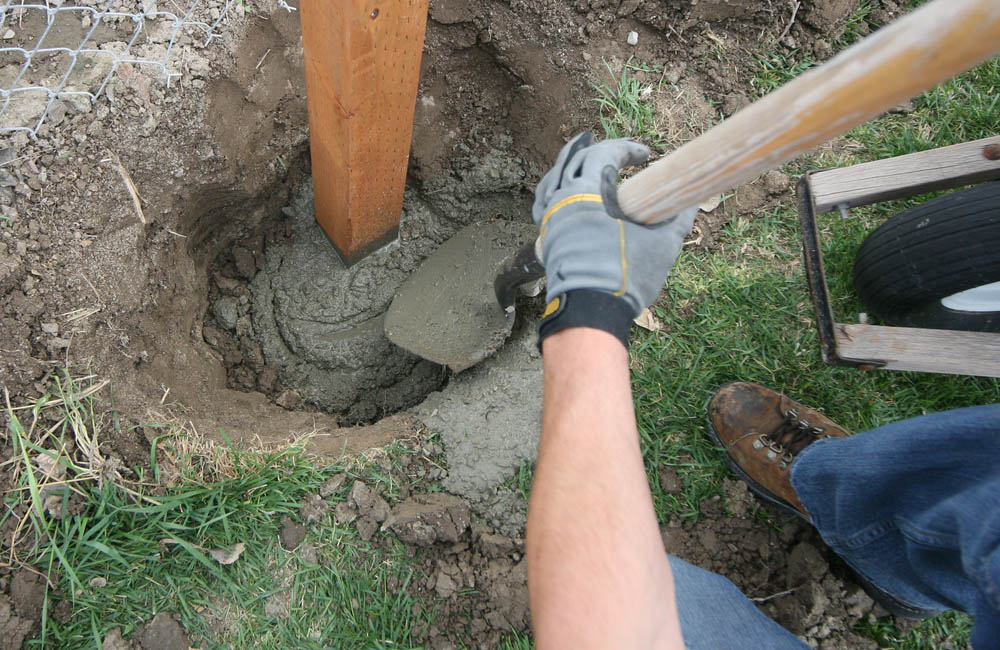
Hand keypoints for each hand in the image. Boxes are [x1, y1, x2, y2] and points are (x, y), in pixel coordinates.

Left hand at [532, 132, 695, 345]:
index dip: (625, 148)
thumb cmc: (626, 277)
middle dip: (603, 152)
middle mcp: (563, 201)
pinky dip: (555, 188)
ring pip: (555, 178)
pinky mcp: (547, 237)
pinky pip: (545, 202)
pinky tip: (564, 188)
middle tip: (625, 156)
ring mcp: (550, 219)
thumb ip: (678, 218)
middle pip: (577, 160)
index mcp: (587, 194)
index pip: (602, 154)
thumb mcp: (661, 245)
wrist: (591, 312)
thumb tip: (692, 201)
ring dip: (572, 163)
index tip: (644, 155)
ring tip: (585, 154)